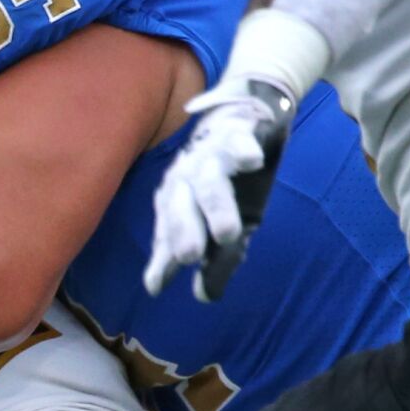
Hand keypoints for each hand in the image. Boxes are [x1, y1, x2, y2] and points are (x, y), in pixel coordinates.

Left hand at [144, 78, 294, 301]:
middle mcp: (187, 176)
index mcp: (178, 197)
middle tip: (190, 257)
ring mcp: (211, 153)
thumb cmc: (230, 176)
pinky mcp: (239, 132)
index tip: (156, 286)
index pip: (167, 231)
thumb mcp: (226, 220)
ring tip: (229, 232)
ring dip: (216, 205)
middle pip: (181, 205)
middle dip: (184, 231)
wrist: (246, 112)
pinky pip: (240, 141)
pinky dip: (245, 149)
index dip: (162, 256)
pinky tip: (253, 161)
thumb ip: (216, 258)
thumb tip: (204, 298)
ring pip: (209, 180)